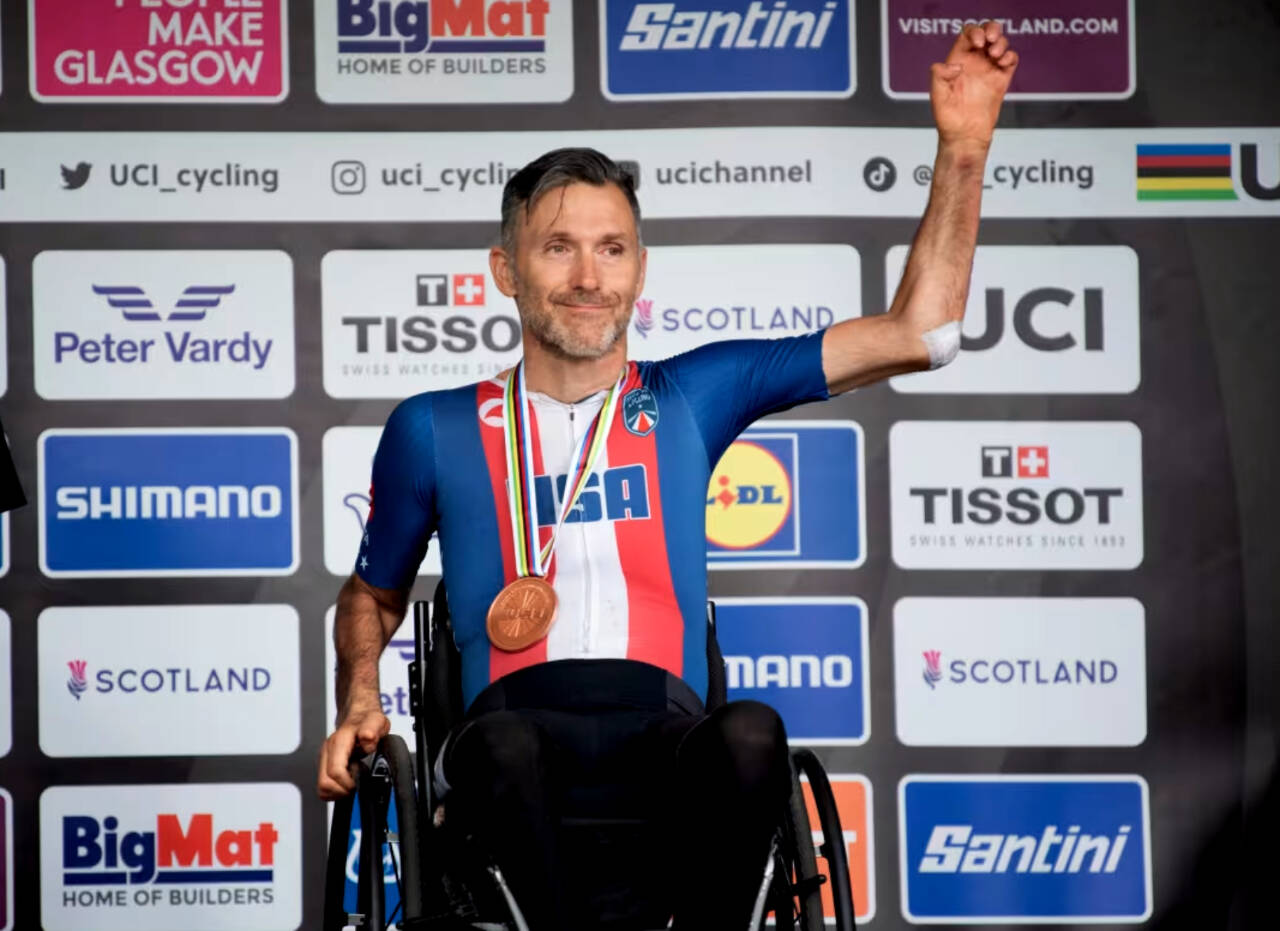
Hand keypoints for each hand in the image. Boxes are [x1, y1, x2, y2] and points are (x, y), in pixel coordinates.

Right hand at [317, 704, 390, 798]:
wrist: (359, 715)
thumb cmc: (368, 720)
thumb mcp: (377, 721)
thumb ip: (372, 729)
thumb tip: (367, 738)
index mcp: (339, 742)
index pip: (335, 772)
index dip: (348, 783)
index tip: (360, 782)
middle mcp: (327, 751)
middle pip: (325, 783)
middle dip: (343, 790)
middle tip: (357, 784)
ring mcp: (324, 758)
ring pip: (322, 788)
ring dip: (338, 791)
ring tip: (353, 782)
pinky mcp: (324, 765)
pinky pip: (324, 786)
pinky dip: (336, 790)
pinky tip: (348, 781)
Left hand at [930, 20, 1017, 150]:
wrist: (965, 138)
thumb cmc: (948, 121)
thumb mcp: (937, 96)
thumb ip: (939, 76)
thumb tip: (957, 66)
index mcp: (957, 62)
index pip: (967, 35)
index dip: (973, 32)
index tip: (977, 43)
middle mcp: (973, 63)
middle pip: (986, 32)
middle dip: (991, 29)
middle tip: (990, 41)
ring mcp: (988, 70)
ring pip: (1000, 43)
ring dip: (1001, 42)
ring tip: (995, 55)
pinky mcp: (1001, 80)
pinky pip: (1010, 59)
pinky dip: (1010, 56)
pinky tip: (1003, 63)